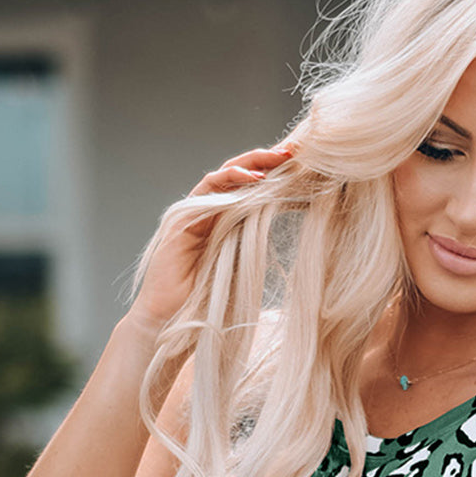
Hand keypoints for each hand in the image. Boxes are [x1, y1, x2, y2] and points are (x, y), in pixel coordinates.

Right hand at [128, 143, 295, 334]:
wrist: (171, 323)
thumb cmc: (207, 305)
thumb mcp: (243, 270)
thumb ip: (257, 246)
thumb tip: (288, 235)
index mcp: (223, 223)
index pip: (250, 190)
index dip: (274, 177)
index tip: (304, 169)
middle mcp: (207, 213)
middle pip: (239, 176)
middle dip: (267, 161)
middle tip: (296, 154)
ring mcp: (193, 213)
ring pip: (225, 176)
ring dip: (254, 164)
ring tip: (280, 159)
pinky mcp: (182, 218)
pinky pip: (208, 190)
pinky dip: (231, 180)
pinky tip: (255, 178)